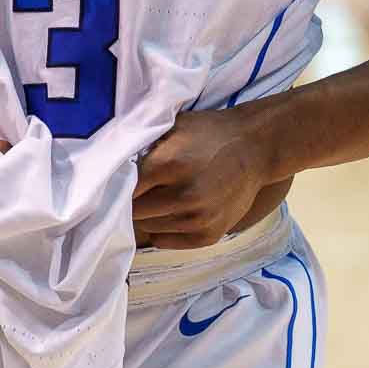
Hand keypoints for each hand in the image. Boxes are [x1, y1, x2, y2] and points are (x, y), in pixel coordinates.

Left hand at [132, 108, 272, 248]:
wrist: (257, 146)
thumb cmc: (210, 132)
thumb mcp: (174, 126)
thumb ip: (144, 144)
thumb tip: (111, 165)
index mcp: (168, 164)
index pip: (124, 188)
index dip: (119, 184)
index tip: (118, 181)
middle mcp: (184, 195)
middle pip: (135, 211)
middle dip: (133, 201)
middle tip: (138, 191)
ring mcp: (199, 218)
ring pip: (149, 228)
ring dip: (149, 215)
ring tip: (159, 198)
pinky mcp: (209, 234)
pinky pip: (167, 241)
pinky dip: (163, 229)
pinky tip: (170, 211)